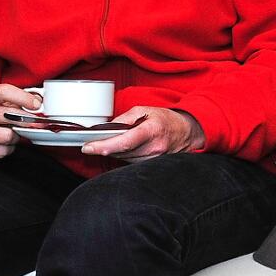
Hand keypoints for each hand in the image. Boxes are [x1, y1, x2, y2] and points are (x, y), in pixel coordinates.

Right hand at [0, 83, 38, 160]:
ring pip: (7, 136)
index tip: (37, 105)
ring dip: (15, 136)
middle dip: (26, 120)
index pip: (3, 91)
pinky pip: (2, 151)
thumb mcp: (4, 102)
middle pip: (8, 115)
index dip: (23, 97)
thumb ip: (22, 99)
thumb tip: (40, 100)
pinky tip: (3, 143)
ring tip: (12, 133)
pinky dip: (8, 148)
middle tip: (36, 123)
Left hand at [81, 107, 202, 161]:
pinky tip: (121, 148)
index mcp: (151, 131)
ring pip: (123, 159)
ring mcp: (153, 159)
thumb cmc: (166, 120)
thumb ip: (124, 119)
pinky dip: (122, 155)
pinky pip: (130, 162)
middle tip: (90, 144)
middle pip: (120, 152)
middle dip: (103, 148)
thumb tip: (106, 129)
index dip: (104, 146)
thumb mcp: (145, 110)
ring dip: (112, 152)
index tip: (88, 147)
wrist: (187, 133)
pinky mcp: (151, 166)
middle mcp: (153, 148)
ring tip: (107, 143)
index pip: (124, 142)